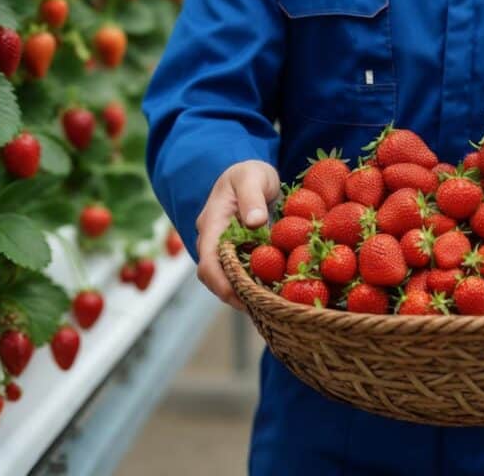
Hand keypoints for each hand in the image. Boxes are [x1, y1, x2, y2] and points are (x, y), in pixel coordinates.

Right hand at [196, 160, 279, 311]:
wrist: (251, 174)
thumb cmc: (250, 173)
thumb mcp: (252, 177)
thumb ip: (252, 197)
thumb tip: (255, 222)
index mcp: (211, 224)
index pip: (208, 262)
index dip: (222, 284)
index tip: (242, 299)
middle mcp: (213, 241)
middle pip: (216, 277)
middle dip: (236, 295)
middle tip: (263, 309)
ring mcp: (225, 249)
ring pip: (229, 278)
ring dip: (246, 293)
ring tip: (271, 306)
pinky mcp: (239, 252)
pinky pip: (243, 272)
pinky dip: (255, 283)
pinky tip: (275, 291)